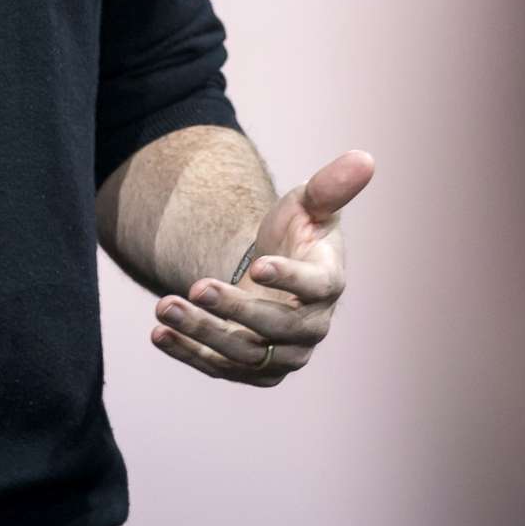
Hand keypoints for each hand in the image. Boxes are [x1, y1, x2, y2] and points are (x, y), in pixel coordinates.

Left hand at [150, 149, 372, 386]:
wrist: (273, 268)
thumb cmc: (297, 231)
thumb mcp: (310, 202)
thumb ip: (331, 184)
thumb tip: (365, 157)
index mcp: (329, 282)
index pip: (315, 286)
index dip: (288, 277)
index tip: (257, 264)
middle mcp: (311, 326)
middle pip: (275, 326)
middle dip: (234, 308)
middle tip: (196, 287)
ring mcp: (283, 353)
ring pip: (244, 353)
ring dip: (202, 332)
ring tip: (164, 306)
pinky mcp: (254, 368)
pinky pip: (219, 366)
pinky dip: (188, 352)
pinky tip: (159, 333)